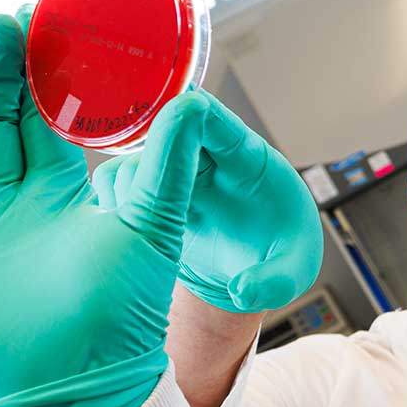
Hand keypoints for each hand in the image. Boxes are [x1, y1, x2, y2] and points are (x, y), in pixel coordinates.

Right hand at [91, 92, 322, 313]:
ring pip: (135, 156)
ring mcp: (174, 175)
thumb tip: (242, 293)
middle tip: (147, 196)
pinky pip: (117, 183)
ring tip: (139, 223)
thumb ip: (276, 281)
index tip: (172, 122)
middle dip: (151, 156)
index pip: (214, 118)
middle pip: (164, 129)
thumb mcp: (295, 269)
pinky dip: (111, 199)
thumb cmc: (282, 255)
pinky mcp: (149, 196)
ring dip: (129, 183)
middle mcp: (205, 158)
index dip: (190, 112)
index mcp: (247, 159)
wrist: (250, 270)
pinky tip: (122, 229)